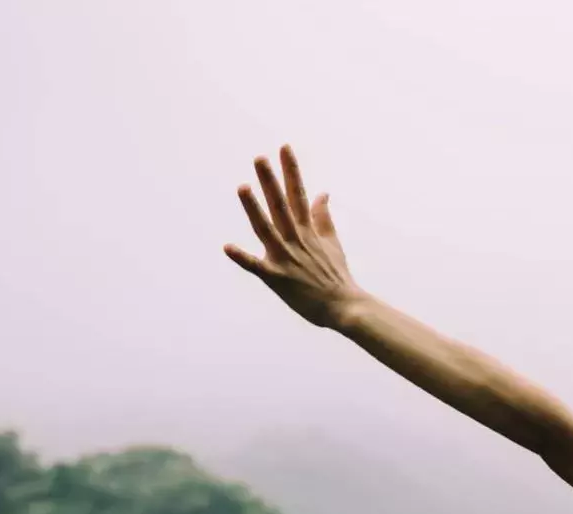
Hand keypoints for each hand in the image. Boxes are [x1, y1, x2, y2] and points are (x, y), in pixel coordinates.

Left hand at [224, 145, 363, 329]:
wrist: (345, 307)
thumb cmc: (337, 276)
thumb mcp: (333, 242)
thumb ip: (323, 216)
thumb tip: (322, 192)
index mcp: (308, 230)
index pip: (298, 193)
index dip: (291, 170)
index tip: (284, 147)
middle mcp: (296, 240)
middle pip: (280, 205)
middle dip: (270, 181)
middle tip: (259, 158)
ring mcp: (286, 258)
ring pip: (266, 228)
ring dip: (254, 208)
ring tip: (243, 187)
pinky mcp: (277, 278)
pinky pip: (256, 266)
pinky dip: (242, 257)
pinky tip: (227, 247)